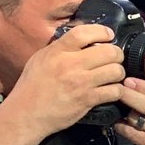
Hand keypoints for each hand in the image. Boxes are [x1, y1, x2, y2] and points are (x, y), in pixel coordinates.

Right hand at [8, 22, 127, 135]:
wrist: (26, 113)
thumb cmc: (32, 86)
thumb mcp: (40, 59)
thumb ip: (60, 48)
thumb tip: (82, 39)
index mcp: (57, 51)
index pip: (84, 33)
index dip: (102, 31)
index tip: (108, 35)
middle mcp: (69, 64)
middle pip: (109, 52)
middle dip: (117, 55)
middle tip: (114, 59)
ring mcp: (80, 82)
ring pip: (116, 71)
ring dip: (118, 73)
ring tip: (112, 76)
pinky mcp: (87, 99)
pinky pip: (114, 91)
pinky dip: (116, 91)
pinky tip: (110, 91)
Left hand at [111, 76, 144, 144]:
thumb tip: (140, 77)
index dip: (144, 86)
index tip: (129, 80)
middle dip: (131, 96)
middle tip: (118, 88)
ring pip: (138, 119)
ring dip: (126, 112)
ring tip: (118, 106)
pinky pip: (132, 133)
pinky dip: (121, 126)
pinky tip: (118, 123)